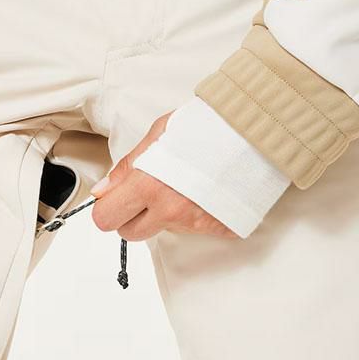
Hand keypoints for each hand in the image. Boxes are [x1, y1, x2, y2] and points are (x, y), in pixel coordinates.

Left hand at [91, 113, 235, 239]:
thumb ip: (127, 167)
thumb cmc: (207, 125)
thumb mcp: (158, 135)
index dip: (108, 208)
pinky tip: (201, 193)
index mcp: (148, 184)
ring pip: (161, 231)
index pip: (106, 219)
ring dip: (163, 214)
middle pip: (130, 234)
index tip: (115, 199)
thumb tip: (102, 191)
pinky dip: (192, 215)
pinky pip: (192, 230)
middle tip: (146, 194)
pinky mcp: (217, 228)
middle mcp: (170, 209)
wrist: (256, 130)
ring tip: (182, 185)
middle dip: (132, 217)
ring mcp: (194, 222)